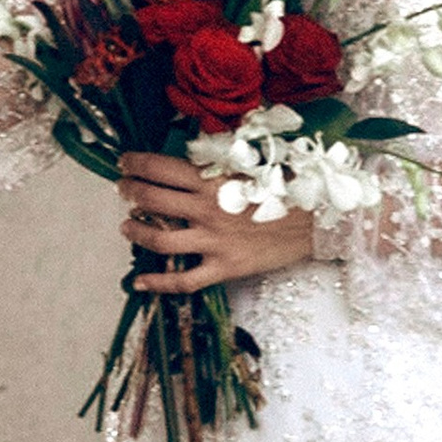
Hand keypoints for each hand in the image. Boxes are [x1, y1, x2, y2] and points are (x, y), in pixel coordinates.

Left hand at [120, 149, 315, 292]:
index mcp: (213, 181)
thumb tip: (193, 158)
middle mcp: (206, 210)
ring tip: (125, 226)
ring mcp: (213, 242)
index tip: (124, 162)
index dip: (136, 163)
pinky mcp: (224, 268)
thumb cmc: (288, 189)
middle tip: (122, 189)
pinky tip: (140, 283)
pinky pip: (183, 280)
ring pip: (159, 240)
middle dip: (130, 192)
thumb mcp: (252, 167)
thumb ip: (219, 165)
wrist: (318, 221)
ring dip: (136, 231)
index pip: (161, 168)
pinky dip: (158, 284)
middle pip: (153, 200)